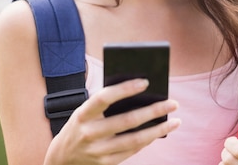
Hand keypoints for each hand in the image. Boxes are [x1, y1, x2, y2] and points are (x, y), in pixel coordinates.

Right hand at [45, 79, 180, 164]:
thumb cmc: (81, 125)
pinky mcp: (106, 163)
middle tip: (173, 103)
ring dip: (159, 130)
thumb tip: (141, 92)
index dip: (125, 89)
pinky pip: (133, 151)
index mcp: (82, 114)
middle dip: (153, 111)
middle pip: (127, 121)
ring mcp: (97, 151)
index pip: (104, 98)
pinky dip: (148, 140)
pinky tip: (160, 132)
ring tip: (176, 121)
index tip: (145, 81)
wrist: (61, 158)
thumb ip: (106, 103)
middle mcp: (89, 133)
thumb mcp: (85, 111)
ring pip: (135, 139)